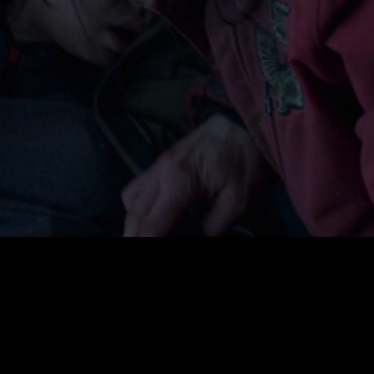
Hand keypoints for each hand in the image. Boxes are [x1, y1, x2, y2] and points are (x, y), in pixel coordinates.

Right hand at [122, 114, 271, 236]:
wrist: (241, 124)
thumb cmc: (243, 161)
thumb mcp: (237, 200)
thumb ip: (214, 227)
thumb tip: (196, 239)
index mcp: (180, 182)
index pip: (151, 226)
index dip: (149, 244)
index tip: (154, 249)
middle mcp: (161, 173)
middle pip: (134, 216)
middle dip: (136, 238)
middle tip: (146, 245)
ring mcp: (157, 165)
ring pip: (130, 201)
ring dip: (133, 224)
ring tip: (146, 237)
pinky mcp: (159, 162)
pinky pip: (136, 188)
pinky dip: (137, 207)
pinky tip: (149, 218)